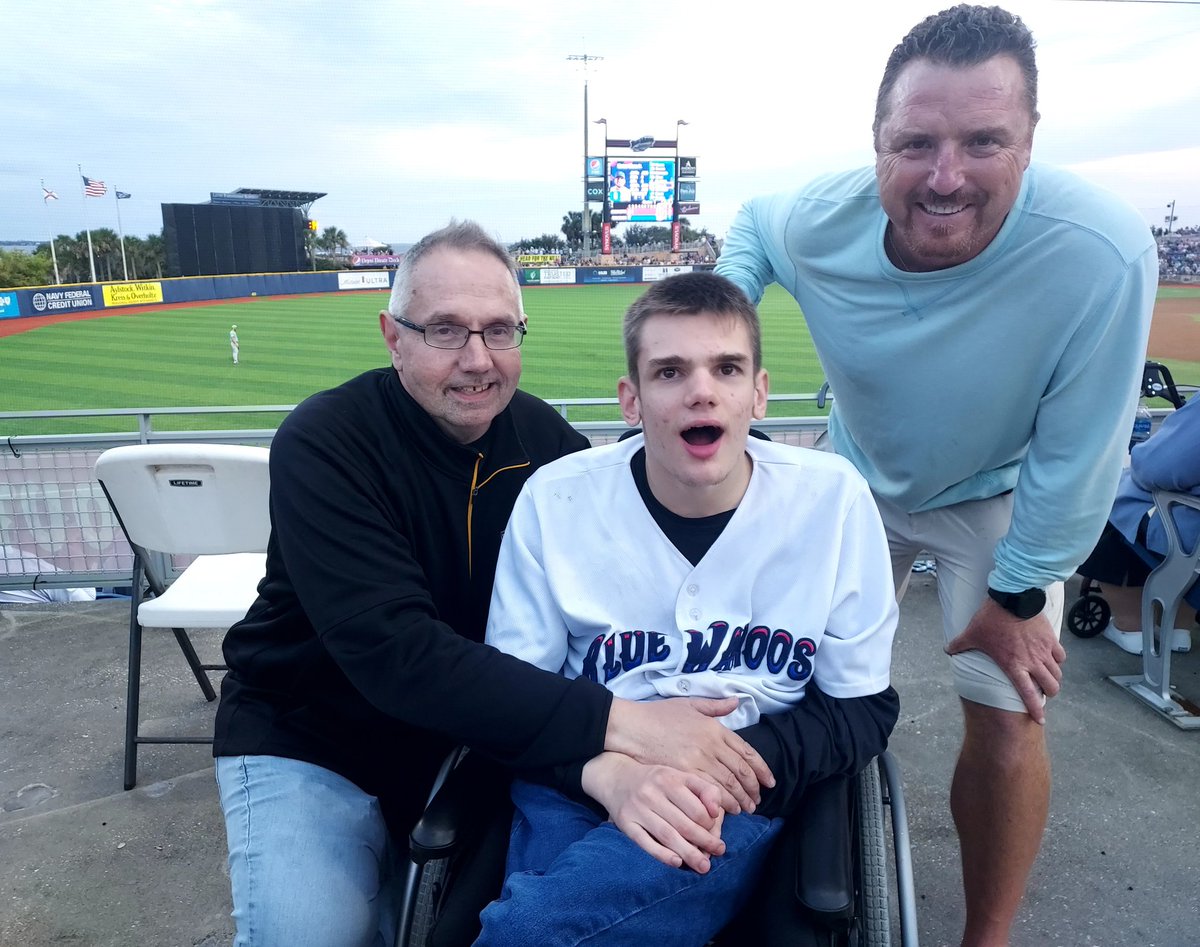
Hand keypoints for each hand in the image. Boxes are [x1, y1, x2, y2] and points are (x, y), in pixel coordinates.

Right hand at [581, 752, 725, 872]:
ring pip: (667, 835)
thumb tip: (717, 812)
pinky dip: (662, 854)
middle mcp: (652, 792)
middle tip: (719, 852)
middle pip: (684, 824)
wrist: (616, 777)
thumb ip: (703, 789)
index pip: (697, 808)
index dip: (711, 824)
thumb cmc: (656, 780)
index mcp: (669, 778)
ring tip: (704, 866)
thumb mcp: (679, 776)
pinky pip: (645, 842)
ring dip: (688, 853)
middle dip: (705, 841)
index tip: (717, 833)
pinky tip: (677, 863)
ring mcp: (638, 809)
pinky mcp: (626, 823)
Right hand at [604, 697, 774, 813]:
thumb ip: (715, 706)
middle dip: (751, 789)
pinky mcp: (682, 776)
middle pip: (738, 772)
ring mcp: (695, 761)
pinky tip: (723, 812)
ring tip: (743, 809)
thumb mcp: (689, 704)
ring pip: (726, 786)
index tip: (769, 782)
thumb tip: (736, 702)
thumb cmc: (658, 715)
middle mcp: (709, 745)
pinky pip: (706, 793)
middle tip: (757, 801)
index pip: (746, 752)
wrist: (631, 727)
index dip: (761, 769)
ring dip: (738, 800)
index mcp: (714, 729)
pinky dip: (719, 805)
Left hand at [945, 598, 1065, 723]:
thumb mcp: (972, 633)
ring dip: (1053, 679)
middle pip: (1051, 687)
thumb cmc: (991, 618)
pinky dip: (1058, 661)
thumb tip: (947, 650)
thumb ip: (960, 644)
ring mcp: (1044, 650)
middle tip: (1043, 692)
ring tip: (1047, 678)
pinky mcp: (1051, 639)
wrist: (1013, 597)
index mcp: (1013, 665)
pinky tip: (1052, 660)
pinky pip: (1061, 656)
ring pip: (1057, 674)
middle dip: (1049, 693)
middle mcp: (1032, 661)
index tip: (1040, 719)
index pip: (1028, 694)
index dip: (1036, 709)